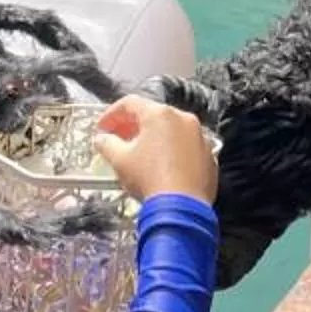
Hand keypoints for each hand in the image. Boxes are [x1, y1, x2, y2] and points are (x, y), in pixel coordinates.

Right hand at [95, 96, 218, 207]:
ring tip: (139, 154)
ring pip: (172, 131)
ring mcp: (200, 137)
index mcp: (160, 114)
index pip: (130, 104)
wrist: (182, 208)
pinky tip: (161, 168)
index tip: (102, 129)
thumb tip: (102, 139)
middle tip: (118, 140)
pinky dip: (172, 152)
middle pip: (153, 115)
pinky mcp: (209, 156)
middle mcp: (184, 119)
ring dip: (153, 139)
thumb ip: (107, 143)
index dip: (111, 115)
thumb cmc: (149, 178)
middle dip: (132, 126)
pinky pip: (186, 148)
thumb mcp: (120, 160)